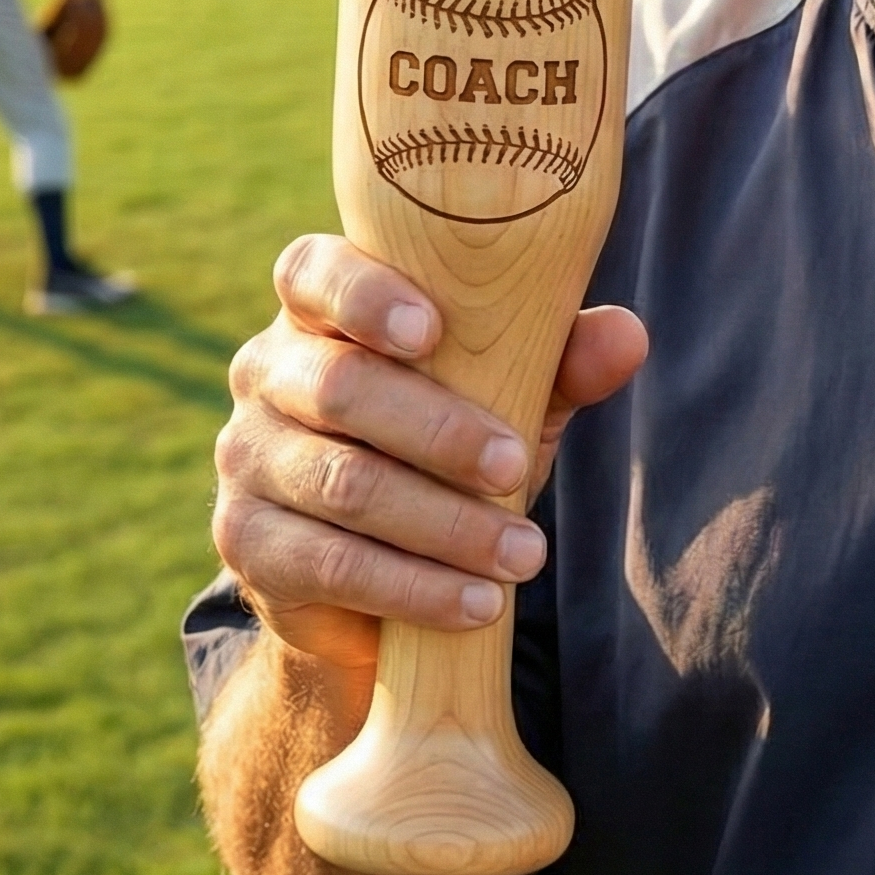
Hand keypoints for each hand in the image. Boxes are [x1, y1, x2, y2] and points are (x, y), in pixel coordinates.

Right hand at [212, 234, 646, 675]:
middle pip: (341, 387)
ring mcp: (246, 456)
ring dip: (444, 524)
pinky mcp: (246, 541)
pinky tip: (478, 603)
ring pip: (343, 484)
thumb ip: (562, 360)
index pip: (314, 272)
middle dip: (439, 430)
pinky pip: (330, 564)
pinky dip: (414, 587)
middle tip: (515, 465)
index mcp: (320, 309)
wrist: (376, 574)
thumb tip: (628, 336)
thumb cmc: (449, 443)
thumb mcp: (508, 394)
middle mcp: (267, 370)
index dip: (365, 295)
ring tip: (524, 554)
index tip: (433, 329)